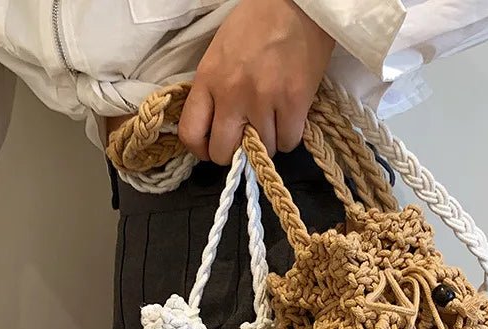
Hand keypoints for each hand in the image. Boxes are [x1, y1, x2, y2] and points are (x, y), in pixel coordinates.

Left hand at [178, 0, 334, 164]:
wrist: (296, 3)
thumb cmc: (258, 21)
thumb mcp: (221, 52)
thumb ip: (216, 89)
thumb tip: (221, 125)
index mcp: (208, 79)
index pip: (191, 132)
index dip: (202, 150)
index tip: (213, 149)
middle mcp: (231, 94)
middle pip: (222, 152)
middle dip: (235, 154)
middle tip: (246, 144)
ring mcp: (262, 101)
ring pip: (261, 150)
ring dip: (268, 143)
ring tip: (273, 122)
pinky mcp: (292, 103)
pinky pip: (288, 141)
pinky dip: (289, 136)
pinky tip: (290, 119)